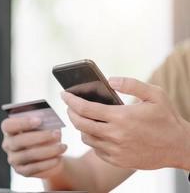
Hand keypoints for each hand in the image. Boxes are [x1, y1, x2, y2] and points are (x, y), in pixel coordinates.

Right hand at [1, 117, 66, 177]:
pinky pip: (33, 168)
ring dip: (48, 151)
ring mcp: (13, 159)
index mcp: (9, 130)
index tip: (39, 120)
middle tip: (56, 134)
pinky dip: (47, 163)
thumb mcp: (45, 126)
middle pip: (18, 141)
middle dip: (39, 137)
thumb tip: (49, 121)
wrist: (51, 154)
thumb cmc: (45, 135)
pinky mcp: (22, 171)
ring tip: (62, 147)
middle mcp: (8, 144)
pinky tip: (58, 158)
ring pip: (27, 155)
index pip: (8, 125)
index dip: (22, 122)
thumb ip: (44, 122)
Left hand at [61, 77, 189, 169]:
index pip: (85, 109)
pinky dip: (93, 140)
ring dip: (81, 127)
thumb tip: (109, 79)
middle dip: (70, 113)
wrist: (179, 147)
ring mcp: (115, 150)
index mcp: (121, 117)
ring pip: (86, 138)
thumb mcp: (155, 94)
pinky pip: (96, 149)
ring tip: (83, 118)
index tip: (63, 94)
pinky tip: (96, 132)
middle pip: (80, 124)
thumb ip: (131, 84)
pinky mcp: (117, 160)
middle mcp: (115, 135)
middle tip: (69, 106)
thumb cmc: (166, 118)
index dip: (71, 100)